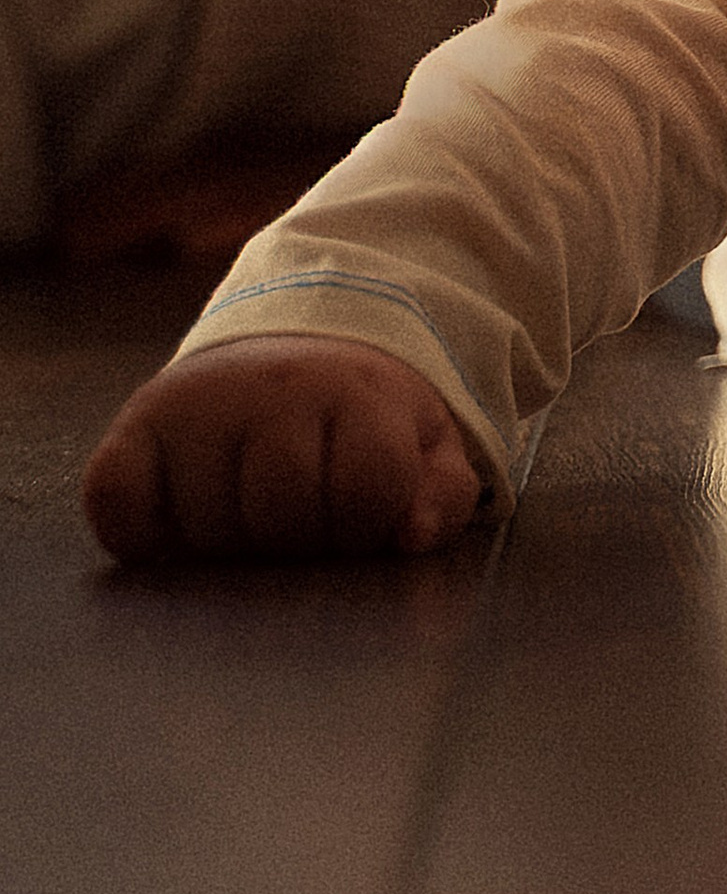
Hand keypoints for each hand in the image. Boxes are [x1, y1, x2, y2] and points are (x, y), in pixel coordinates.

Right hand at [82, 336, 484, 566]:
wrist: (290, 348)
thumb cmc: (361, 420)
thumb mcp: (425, 445)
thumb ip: (440, 496)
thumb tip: (410, 536)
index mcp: (354, 391)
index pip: (365, 492)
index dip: (368, 524)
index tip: (362, 508)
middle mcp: (269, 388)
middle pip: (283, 518)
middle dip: (301, 539)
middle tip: (304, 514)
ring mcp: (194, 406)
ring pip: (210, 532)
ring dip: (234, 546)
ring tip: (253, 510)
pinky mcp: (131, 430)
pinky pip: (119, 509)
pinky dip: (144, 537)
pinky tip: (184, 521)